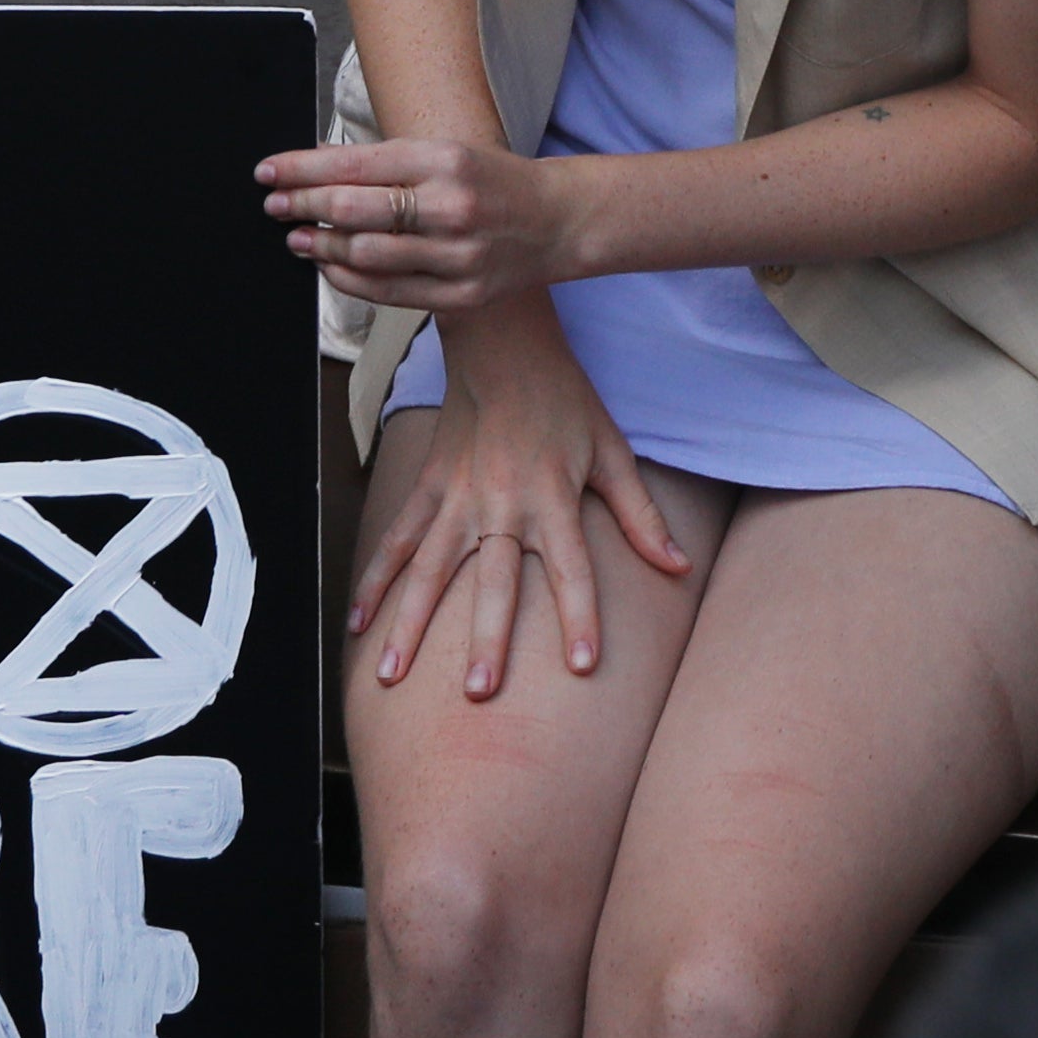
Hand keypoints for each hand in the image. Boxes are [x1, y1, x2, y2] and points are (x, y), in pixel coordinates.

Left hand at [256, 128, 582, 316]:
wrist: (558, 221)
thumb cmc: (493, 180)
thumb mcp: (446, 151)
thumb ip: (385, 161)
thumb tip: (316, 164)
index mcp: (446, 159)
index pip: (356, 164)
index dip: (303, 169)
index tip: (269, 171)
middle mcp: (451, 207)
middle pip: (354, 209)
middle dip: (302, 206)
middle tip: (273, 205)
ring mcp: (457, 256)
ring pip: (366, 254)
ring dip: (320, 246)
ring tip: (295, 236)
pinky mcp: (461, 295)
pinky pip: (388, 292)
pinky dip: (349, 278)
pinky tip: (328, 264)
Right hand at [346, 338, 689, 695]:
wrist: (503, 344)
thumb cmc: (565, 400)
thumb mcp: (612, 451)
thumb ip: (641, 515)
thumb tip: (680, 567)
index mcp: (553, 497)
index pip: (572, 569)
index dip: (580, 617)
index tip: (582, 666)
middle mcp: (502, 503)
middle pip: (495, 582)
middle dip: (486, 639)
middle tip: (479, 693)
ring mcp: (457, 497)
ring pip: (430, 570)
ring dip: (409, 624)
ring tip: (389, 674)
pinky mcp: (428, 487)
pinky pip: (398, 539)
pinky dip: (375, 579)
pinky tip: (357, 621)